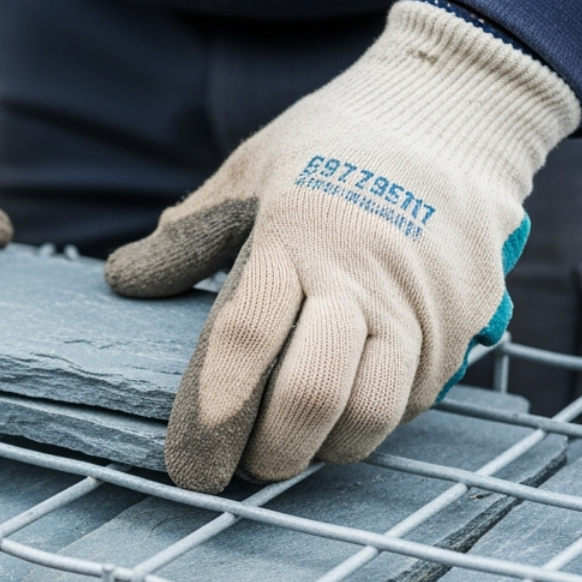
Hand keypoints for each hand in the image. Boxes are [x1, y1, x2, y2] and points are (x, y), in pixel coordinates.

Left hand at [106, 1, 579, 492]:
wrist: (456, 114)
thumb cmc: (336, 145)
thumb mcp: (251, 169)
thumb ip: (188, 235)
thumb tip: (124, 281)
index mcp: (294, 235)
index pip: (242, 341)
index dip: (209, 417)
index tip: (187, 467)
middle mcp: (358, 276)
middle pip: (308, 395)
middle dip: (265, 453)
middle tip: (240, 467)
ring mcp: (417, 305)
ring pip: (369, 416)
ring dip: (321, 449)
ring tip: (291, 445)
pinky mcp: (458, 327)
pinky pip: (410, 404)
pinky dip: (367, 425)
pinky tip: (340, 415)